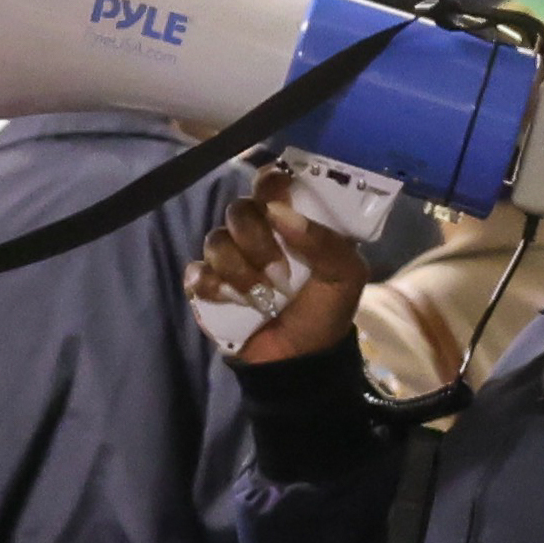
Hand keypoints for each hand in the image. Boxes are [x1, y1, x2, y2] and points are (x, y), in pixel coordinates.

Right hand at [193, 182, 375, 367]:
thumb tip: (281, 213)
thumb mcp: (346, 275)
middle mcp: (256, 231)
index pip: (270, 181)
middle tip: (280, 274)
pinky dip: (213, 287)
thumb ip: (325, 240)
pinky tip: (233, 302)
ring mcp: (228, 258)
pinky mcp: (207, 285)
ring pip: (215, 241)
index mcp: (290, 219)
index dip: (269, 186)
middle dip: (258, 243)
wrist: (300, 360)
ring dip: (240, 272)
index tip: (278, 209)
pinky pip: (197, 272)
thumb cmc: (326, 312)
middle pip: (238, 210)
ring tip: (261, 298)